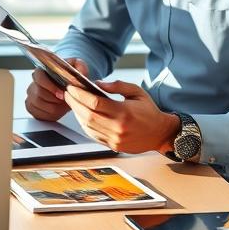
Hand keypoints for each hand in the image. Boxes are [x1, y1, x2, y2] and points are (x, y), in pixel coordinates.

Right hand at [24, 58, 90, 120]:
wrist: (69, 94)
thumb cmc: (71, 81)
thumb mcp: (78, 70)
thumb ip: (80, 67)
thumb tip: (80, 71)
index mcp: (42, 72)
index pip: (39, 76)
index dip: (50, 86)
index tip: (62, 93)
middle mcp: (34, 83)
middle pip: (39, 92)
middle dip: (54, 98)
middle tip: (64, 100)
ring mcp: (31, 96)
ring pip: (39, 104)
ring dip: (53, 106)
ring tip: (62, 104)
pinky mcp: (31, 108)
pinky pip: (38, 113)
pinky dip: (49, 114)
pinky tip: (57, 109)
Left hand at [64, 80, 179, 154]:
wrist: (160, 134)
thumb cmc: (149, 111)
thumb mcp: (137, 92)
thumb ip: (118, 86)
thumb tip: (98, 83)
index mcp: (124, 112)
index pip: (95, 102)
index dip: (80, 94)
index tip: (72, 87)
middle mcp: (118, 127)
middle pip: (88, 114)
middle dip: (74, 103)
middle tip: (67, 93)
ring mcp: (115, 138)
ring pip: (88, 126)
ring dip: (77, 114)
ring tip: (73, 103)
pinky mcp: (113, 146)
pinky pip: (93, 135)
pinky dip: (84, 125)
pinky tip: (82, 116)